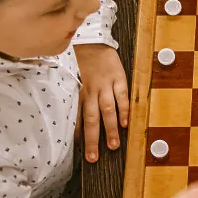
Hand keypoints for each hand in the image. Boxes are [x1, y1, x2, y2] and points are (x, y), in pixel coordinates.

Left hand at [74, 44, 129, 160]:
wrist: (92, 40)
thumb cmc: (82, 62)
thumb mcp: (73, 79)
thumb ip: (75, 99)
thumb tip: (73, 122)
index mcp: (80, 94)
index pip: (79, 119)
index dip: (80, 137)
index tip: (82, 155)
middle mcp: (91, 92)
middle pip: (91, 119)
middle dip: (92, 140)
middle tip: (94, 158)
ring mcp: (105, 85)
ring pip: (107, 110)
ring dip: (110, 129)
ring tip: (113, 146)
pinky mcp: (118, 78)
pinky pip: (121, 96)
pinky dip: (123, 110)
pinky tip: (125, 123)